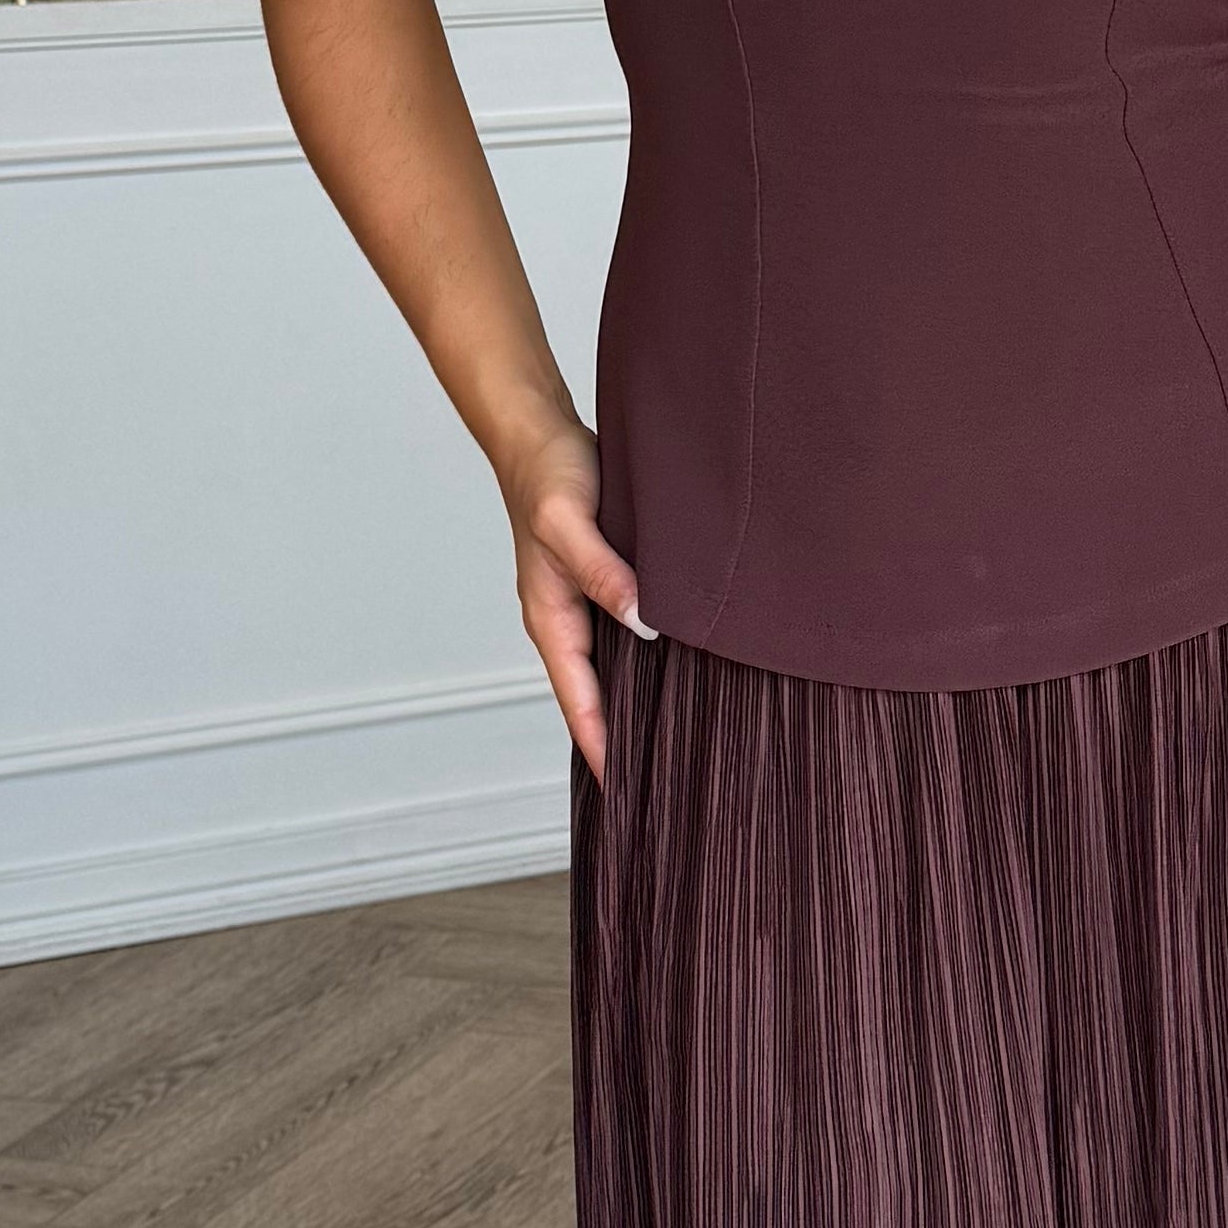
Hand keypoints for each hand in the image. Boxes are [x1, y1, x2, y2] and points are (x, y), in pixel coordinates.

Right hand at [500, 413, 647, 777]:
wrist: (541, 433)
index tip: (627, 794)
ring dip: (641, 701)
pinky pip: (629, 635)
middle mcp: (568, 621)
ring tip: (682, 743)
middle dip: (624, 739)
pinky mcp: (606, 585)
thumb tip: (643, 622)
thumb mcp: (571, 522)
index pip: (579, 701)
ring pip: (616, 668)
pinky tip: (686, 669)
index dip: (603, 747)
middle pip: (597, 696)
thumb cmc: (548, 476)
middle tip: (667, 785)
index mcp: (551, 619)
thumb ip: (603, 572)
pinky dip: (651, 658)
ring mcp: (586, 606)